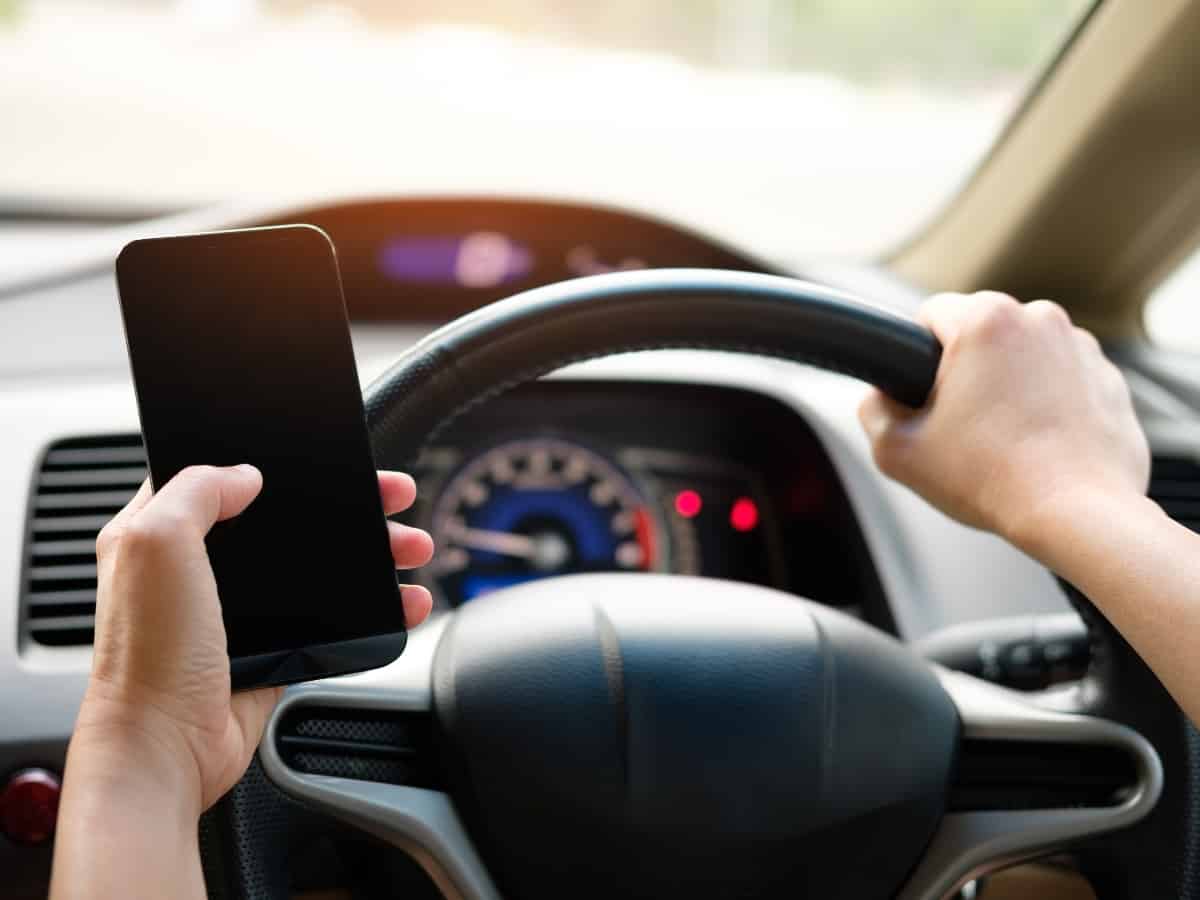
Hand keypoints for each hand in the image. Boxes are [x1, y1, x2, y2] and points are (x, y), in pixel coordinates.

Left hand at [75, 465, 433, 814]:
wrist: (165, 748)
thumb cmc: (146, 656)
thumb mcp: (155, 545)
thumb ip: (197, 491)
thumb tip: (245, 474)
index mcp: (159, 532)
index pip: (224, 476)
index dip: (278, 461)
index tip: (328, 457)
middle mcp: (199, 568)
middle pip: (290, 518)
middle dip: (349, 506)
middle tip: (392, 497)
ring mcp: (239, 610)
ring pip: (320, 567)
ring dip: (371, 554)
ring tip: (412, 548)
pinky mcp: (272, 648)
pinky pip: (332, 617)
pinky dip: (373, 608)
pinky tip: (403, 601)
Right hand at [858, 292, 1148, 554]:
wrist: (1076, 515)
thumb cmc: (992, 480)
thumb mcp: (895, 450)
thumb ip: (873, 408)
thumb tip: (881, 396)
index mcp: (985, 320)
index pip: (929, 315)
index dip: (915, 357)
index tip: (923, 394)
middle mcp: (1039, 319)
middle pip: (980, 333)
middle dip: (966, 370)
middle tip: (960, 425)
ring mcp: (1081, 348)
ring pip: (1023, 355)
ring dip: (1009, 384)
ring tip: (1003, 439)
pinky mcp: (1109, 379)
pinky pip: (1062, 380)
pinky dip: (1048, 404)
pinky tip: (1037, 444)